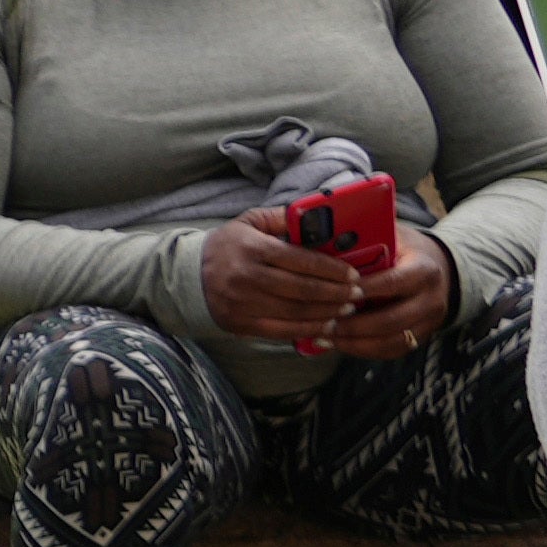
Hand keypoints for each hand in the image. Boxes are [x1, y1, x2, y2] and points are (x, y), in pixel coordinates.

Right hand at [197, 206, 361, 352]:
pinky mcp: (241, 323)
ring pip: (296, 312)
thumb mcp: (250, 221)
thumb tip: (319, 217)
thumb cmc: (228, 245)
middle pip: (303, 289)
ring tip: (347, 309)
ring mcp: (243, 303)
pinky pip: (282, 330)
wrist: (189, 274)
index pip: (302, 260)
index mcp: (253, 248)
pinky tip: (326, 326)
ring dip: (328, 312)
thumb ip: (283, 218)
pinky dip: (308, 330)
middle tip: (357, 294)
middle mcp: (247, 276)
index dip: (332, 269)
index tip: (353, 274)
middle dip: (336, 293)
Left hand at [332, 238, 457, 360]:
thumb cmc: (404, 250)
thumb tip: (327, 240)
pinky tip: (338, 343)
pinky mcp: (420, 337)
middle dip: (354, 325)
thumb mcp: (392, 237)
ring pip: (391, 341)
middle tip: (323, 323)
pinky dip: (362, 350)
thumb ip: (368, 242)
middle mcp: (431, 300)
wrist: (439, 269)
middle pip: (392, 320)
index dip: (365, 290)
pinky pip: (391, 350)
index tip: (336, 292)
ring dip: (355, 342)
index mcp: (425, 271)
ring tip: (324, 336)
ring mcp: (428, 322)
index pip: (394, 283)